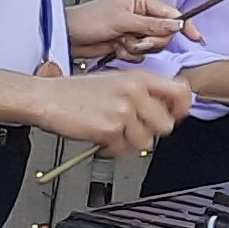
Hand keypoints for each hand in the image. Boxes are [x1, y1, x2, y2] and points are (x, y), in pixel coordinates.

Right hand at [28, 67, 193, 153]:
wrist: (46, 98)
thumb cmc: (74, 91)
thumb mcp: (114, 80)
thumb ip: (141, 91)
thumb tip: (162, 108)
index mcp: (139, 78)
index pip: (181, 93)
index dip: (182, 109)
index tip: (174, 116)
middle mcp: (134, 93)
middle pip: (166, 124)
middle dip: (152, 131)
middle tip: (135, 129)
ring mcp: (123, 112)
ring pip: (146, 141)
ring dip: (130, 142)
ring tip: (114, 133)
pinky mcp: (110, 130)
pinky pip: (123, 149)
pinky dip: (112, 148)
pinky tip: (100, 137)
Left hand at [69, 0, 189, 62]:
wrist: (68, 37)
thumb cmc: (88, 20)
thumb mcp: (122, 20)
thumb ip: (151, 24)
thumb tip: (177, 24)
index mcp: (142, 1)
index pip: (173, 14)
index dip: (184, 26)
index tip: (196, 38)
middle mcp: (141, 15)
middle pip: (165, 33)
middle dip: (150, 40)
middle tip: (134, 38)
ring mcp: (134, 30)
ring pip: (152, 46)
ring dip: (136, 48)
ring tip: (120, 41)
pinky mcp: (127, 44)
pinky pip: (139, 54)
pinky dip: (128, 54)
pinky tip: (115, 48)